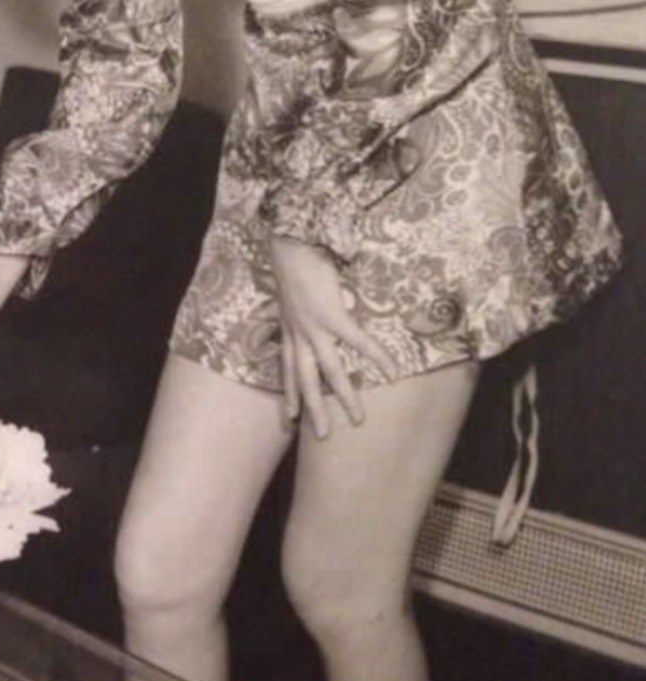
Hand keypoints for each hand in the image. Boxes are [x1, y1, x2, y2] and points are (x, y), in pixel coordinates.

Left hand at [268, 236, 393, 438]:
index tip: (289, 417)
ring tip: (359, 418)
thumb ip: (299, 310)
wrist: (289, 245)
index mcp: (289, 331)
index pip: (288, 370)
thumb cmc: (292, 264)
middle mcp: (298, 335)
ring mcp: (314, 328)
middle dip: (314, 409)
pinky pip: (357, 341)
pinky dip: (374, 355)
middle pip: (306, 380)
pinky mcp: (331, 316)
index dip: (289, 393)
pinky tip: (391, 367)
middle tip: (324, 435)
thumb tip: (311, 313)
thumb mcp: (290, 295)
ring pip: (330, 371)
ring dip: (344, 395)